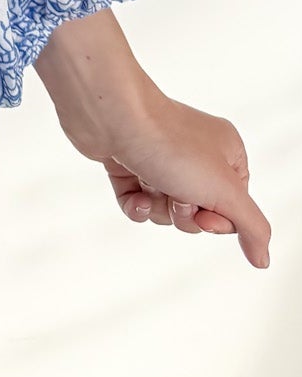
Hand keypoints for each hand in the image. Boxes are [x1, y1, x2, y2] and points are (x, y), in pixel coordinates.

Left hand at [95, 88, 271, 268]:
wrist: (112, 116)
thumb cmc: (171, 146)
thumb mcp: (225, 191)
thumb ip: (252, 227)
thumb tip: (263, 260)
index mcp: (226, 152)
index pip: (235, 208)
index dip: (219, 220)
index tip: (205, 213)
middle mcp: (195, 152)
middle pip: (199, 212)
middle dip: (184, 213)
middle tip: (175, 194)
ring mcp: (160, 157)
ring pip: (167, 209)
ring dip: (159, 206)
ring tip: (151, 181)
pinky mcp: (129, 162)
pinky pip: (138, 203)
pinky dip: (136, 205)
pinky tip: (134, 193)